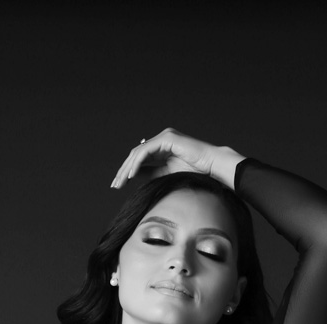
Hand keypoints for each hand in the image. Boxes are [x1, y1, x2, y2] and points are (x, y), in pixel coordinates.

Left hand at [110, 127, 242, 190]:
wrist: (212, 166)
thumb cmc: (195, 171)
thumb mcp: (167, 174)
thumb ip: (151, 173)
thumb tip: (134, 176)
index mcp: (161, 147)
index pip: (139, 158)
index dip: (127, 171)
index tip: (118, 185)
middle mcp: (161, 139)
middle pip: (136, 154)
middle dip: (123, 170)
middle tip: (115, 185)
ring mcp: (164, 137)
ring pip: (138, 152)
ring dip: (127, 168)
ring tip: (121, 182)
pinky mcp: (167, 138)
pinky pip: (146, 151)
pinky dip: (137, 163)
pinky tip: (132, 175)